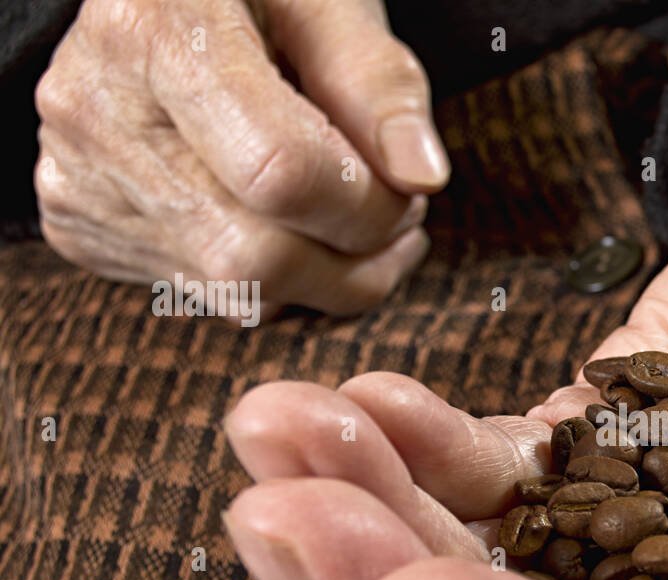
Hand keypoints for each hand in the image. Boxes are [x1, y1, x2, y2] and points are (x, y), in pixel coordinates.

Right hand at [34, 0, 444, 314]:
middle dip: (355, 263)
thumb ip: (381, 83)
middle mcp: (95, 113)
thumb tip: (422, 178)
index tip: (410, 191)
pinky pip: (206, 295)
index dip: (369, 207)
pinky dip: (271, 278)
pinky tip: (286, 223)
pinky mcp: (81, 225)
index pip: (279, 174)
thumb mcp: (327, 2)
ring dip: (322, 279)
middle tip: (397, 222)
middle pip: (252, 258)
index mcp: (150, 32)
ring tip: (352, 220)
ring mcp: (78, 179)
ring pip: (234, 292)